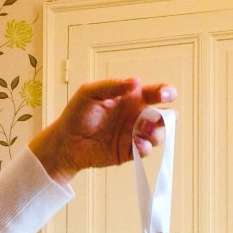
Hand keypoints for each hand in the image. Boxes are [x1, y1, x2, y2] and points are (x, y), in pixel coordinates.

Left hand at [28, 78, 176, 184]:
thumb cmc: (76, 115)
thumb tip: (135, 81)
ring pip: (159, 134)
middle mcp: (137, 116)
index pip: (156, 92)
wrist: (65, 142)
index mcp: (131, 98)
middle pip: (165, 115)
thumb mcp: (90, 92)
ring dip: (156, 133)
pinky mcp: (129, 152)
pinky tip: (136, 144)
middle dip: (167, 117)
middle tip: (153, 118)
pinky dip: (145, 147)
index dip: (166, 92)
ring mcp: (134, 134)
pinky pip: (146, 150)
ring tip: (141, 131)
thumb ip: (112, 86)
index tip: (164, 95)